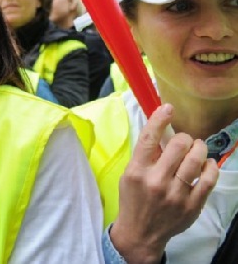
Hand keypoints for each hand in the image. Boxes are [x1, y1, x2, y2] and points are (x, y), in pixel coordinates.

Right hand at [109, 104, 218, 262]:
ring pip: (196, 160)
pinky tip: (207, 165)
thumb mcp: (130, 175)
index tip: (168, 108)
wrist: (141, 233)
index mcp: (137, 171)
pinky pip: (209, 179)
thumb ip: (145, 156)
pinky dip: (210, 167)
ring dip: (199, 149)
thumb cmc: (133, 199)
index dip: (160, 119)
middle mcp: (156, 181)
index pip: (149, 139)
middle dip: (184, 138)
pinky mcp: (192, 205)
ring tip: (197, 149)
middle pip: (178, 146)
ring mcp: (176, 194)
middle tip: (184, 141)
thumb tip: (163, 131)